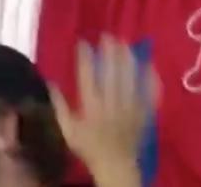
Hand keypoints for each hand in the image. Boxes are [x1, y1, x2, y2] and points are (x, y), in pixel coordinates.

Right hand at [52, 36, 157, 177]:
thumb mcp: (68, 130)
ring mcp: (129, 108)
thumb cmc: (89, 147)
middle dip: (110, 53)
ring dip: (128, 60)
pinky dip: (150, 79)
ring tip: (126, 44)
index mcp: (91, 108)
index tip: (83, 42)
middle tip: (109, 35)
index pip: (86, 78)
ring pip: (130, 80)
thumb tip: (50, 83)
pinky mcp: (143, 113)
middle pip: (111, 75)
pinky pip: (149, 94)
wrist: (115, 164)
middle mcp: (110, 105)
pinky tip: (148, 64)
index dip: (84, 59)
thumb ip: (59, 107)